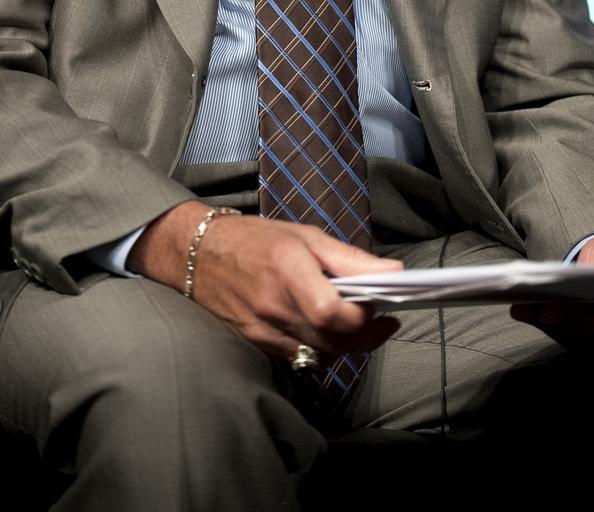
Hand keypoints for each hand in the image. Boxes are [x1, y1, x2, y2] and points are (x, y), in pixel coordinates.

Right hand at [128, 201, 401, 363]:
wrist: (200, 254)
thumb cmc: (256, 239)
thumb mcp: (306, 235)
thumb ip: (350, 259)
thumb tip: (394, 272)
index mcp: (288, 269)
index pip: (331, 312)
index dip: (363, 317)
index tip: (383, 307)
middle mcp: (273, 305)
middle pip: (332, 340)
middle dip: (365, 335)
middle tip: (384, 318)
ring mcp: (262, 330)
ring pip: (319, 355)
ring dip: (347, 345)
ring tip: (360, 323)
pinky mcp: (257, 344)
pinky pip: (300, 358)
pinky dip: (322, 350)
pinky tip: (329, 332)